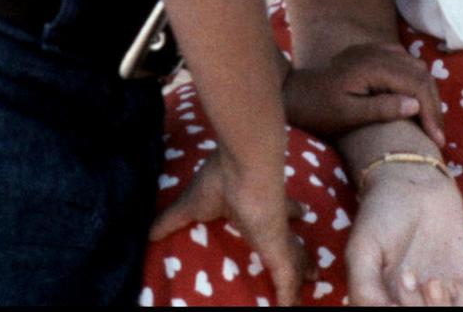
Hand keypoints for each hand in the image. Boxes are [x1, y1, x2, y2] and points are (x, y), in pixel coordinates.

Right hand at [150, 152, 309, 304]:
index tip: (299, 214)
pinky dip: (290, 295)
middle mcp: (273, 218)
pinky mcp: (279, 246)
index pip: (278, 211)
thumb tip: (148, 232)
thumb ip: (173, 219)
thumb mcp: (191, 203)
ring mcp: (277, 233)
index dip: (290, 212)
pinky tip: (295, 308)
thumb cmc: (219, 178)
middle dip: (302, 248)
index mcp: (255, 204)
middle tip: (312, 262)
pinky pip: (287, 278)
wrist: (243, 164)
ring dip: (304, 269)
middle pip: (292, 237)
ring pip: (296, 257)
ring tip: (315, 279)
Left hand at [283, 43, 444, 146]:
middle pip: (420, 73)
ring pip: (415, 66)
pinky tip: (415, 100)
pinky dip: (415, 80)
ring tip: (430, 121)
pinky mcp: (372, 54)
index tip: (436, 139)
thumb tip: (415, 104)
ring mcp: (375, 50)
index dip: (430, 111)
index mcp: (372, 66)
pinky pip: (404, 62)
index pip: (414, 84)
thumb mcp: (347, 116)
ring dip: (426, 92)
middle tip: (438, 134)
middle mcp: (377, 52)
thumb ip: (381, 108)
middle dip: (433, 103)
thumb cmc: (319, 110)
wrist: (296, 94)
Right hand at [345, 162, 462, 305]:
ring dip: (439, 310)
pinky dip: (461, 306)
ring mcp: (436, 300)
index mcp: (381, 302)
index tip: (395, 296)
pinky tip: (449, 282)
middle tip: (407, 276)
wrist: (414, 182)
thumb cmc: (381, 214)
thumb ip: (364, 290)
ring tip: (432, 282)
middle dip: (415, 309)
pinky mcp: (461, 286)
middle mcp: (409, 304)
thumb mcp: (362, 250)